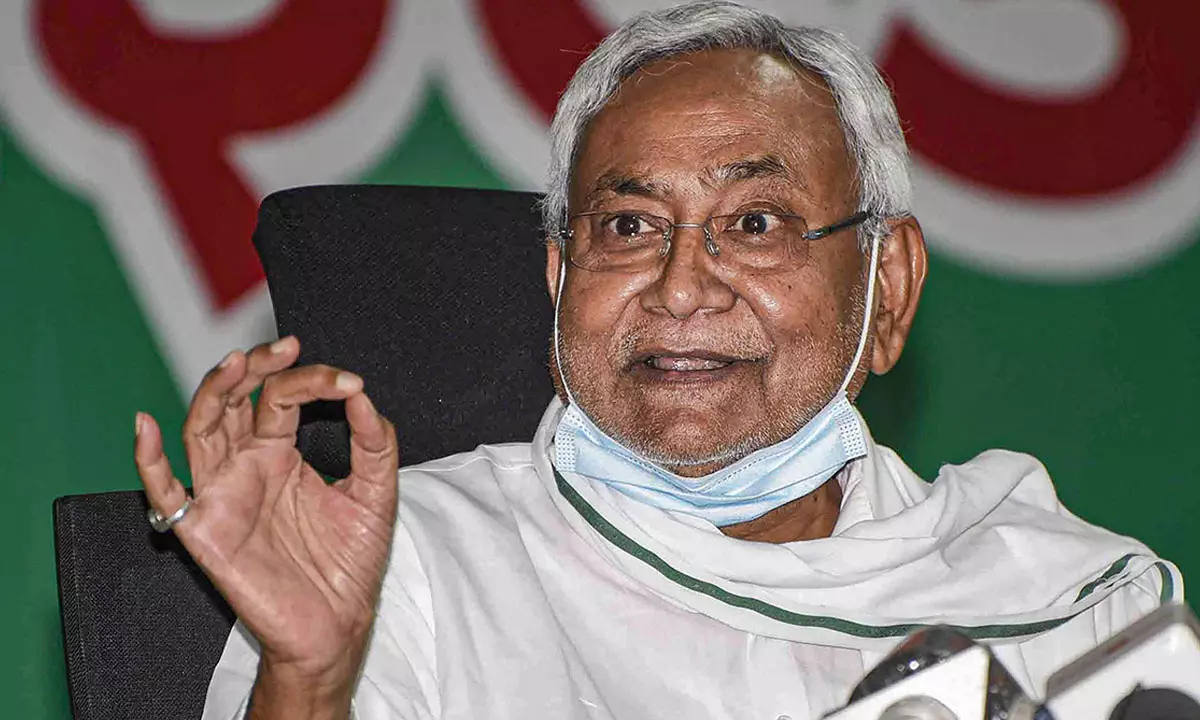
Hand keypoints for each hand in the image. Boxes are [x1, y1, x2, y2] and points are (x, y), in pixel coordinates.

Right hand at [134, 336, 398, 692]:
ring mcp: (222, 492)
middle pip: (234, 400)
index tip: (349, 382)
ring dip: (212, 392)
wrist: (337, 624)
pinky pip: (164, 492)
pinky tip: (145, 426)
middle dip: (254, 367)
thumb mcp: (376, 495)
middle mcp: (247, 465)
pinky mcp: (204, 527)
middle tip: (284, 349)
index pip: (282, 396)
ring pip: (201, 428)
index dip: (312, 380)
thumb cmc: (349, 563)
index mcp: (282, 453)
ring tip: (236, 363)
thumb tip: (364, 397)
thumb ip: (375, 445)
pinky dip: (148, 459)